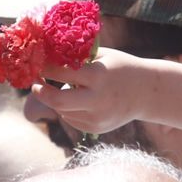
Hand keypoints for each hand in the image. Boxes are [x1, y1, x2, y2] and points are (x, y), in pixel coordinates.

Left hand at [30, 49, 149, 134]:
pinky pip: (72, 119)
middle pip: (57, 101)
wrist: (146, 92)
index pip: (61, 73)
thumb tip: (47, 54)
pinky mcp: (97, 128)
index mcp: (97, 76)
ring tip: (68, 88)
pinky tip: (80, 100)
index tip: (37, 64)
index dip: (45, 69)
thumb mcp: (102, 56)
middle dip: (41, 92)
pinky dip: (68, 110)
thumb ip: (77, 57)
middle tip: (35, 85)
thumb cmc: (120, 67)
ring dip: (57, 100)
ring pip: (63, 111)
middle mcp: (97, 99)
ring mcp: (97, 117)